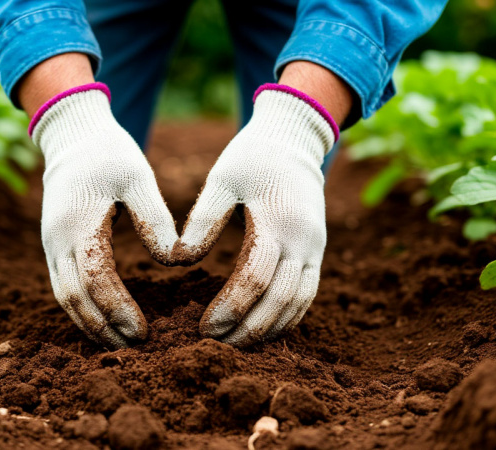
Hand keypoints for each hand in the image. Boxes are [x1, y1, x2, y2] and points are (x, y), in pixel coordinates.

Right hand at [31, 85, 177, 347]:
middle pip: (73, 297)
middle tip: (135, 348)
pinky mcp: (53, 245)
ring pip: (63, 297)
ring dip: (89, 324)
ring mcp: (50, 243)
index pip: (95, 278)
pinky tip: (102, 323)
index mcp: (79, 221)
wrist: (72, 135)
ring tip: (120, 344)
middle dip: (103, 327)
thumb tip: (176, 260)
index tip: (142, 331)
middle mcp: (57, 238)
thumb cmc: (110, 153)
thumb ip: (156, 218)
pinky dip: (80, 309)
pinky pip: (61, 286)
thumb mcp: (138, 177)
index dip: (117, 309)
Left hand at [173, 84, 338, 345]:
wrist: (293, 141)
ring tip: (237, 345)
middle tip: (216, 345)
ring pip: (299, 302)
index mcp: (277, 221)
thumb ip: (202, 219)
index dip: (230, 307)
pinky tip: (264, 331)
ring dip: (270, 329)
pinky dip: (289, 318)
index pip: (255, 277)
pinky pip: (308, 294)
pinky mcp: (318, 251)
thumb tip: (177, 260)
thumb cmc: (250, 158)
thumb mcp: (221, 179)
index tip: (204, 327)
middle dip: (249, 327)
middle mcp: (304, 239)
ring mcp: (316, 247)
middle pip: (280, 298)